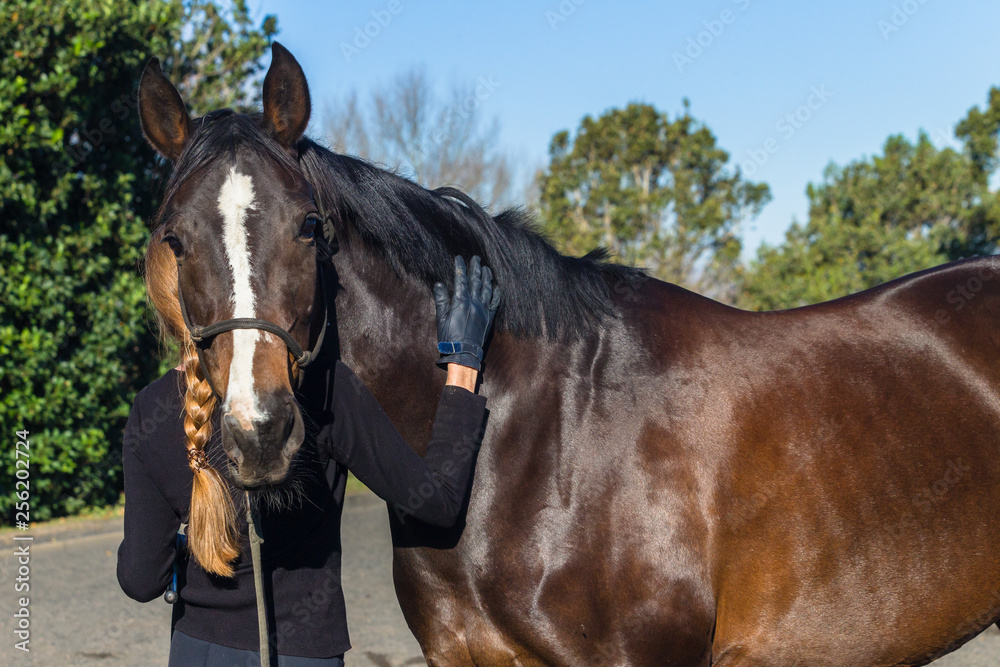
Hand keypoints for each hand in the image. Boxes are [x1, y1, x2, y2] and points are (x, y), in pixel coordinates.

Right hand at [433, 255, 499, 371]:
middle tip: (476, 258)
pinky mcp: (489, 317)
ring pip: (487, 288)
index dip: (460, 268)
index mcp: (461, 301)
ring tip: (486, 268)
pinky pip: (495, 301)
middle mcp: (474, 302)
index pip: (461, 279)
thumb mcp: (441, 317)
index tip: (459, 258)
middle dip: (475, 267)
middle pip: (476, 280)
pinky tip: (496, 286)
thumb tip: (438, 284)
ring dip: (486, 277)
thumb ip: (441, 299)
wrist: (464, 353)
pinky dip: (496, 292)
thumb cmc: (449, 337)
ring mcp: (484, 309)